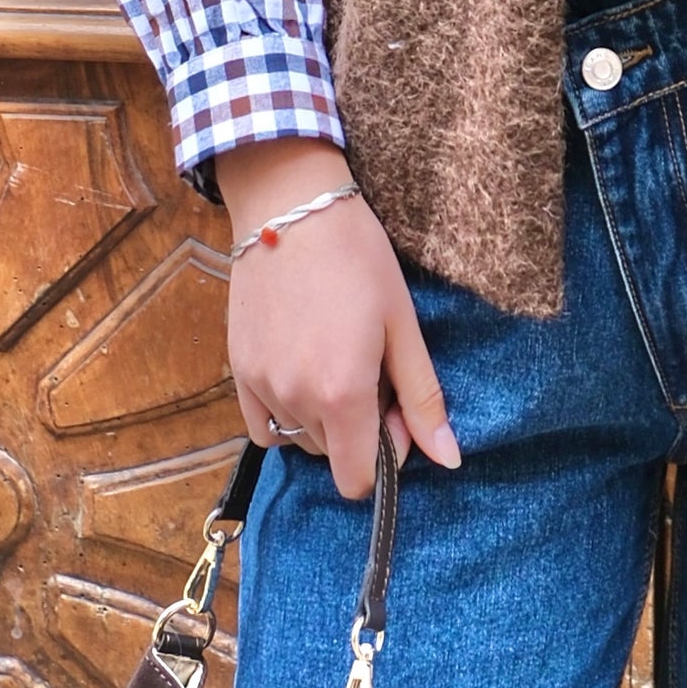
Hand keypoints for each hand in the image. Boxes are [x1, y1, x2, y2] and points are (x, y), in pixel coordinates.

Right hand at [216, 137, 461, 500]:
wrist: (292, 207)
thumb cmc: (359, 257)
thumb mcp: (402, 324)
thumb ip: (422, 399)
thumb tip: (449, 460)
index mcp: (344, 394)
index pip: (357, 480)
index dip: (383, 455)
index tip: (392, 408)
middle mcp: (296, 400)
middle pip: (332, 455)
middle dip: (355, 427)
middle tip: (367, 366)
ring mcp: (260, 387)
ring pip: (299, 438)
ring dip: (321, 417)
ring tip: (333, 355)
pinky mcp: (238, 370)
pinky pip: (263, 425)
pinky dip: (286, 411)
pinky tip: (301, 367)